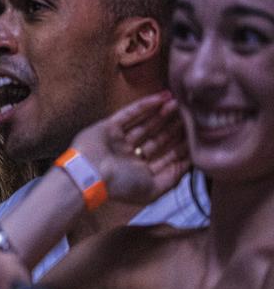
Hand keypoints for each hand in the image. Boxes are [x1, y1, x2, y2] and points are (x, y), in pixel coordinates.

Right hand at [69, 91, 188, 204]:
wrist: (89, 176)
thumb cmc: (120, 186)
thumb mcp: (153, 190)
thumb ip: (172, 177)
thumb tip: (189, 163)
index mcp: (139, 170)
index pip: (165, 156)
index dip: (182, 146)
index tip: (199, 135)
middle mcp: (130, 154)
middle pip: (157, 138)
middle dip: (174, 127)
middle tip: (191, 114)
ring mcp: (119, 140)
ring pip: (145, 123)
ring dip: (162, 113)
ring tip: (178, 102)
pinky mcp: (109, 126)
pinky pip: (129, 113)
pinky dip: (145, 105)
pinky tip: (161, 98)